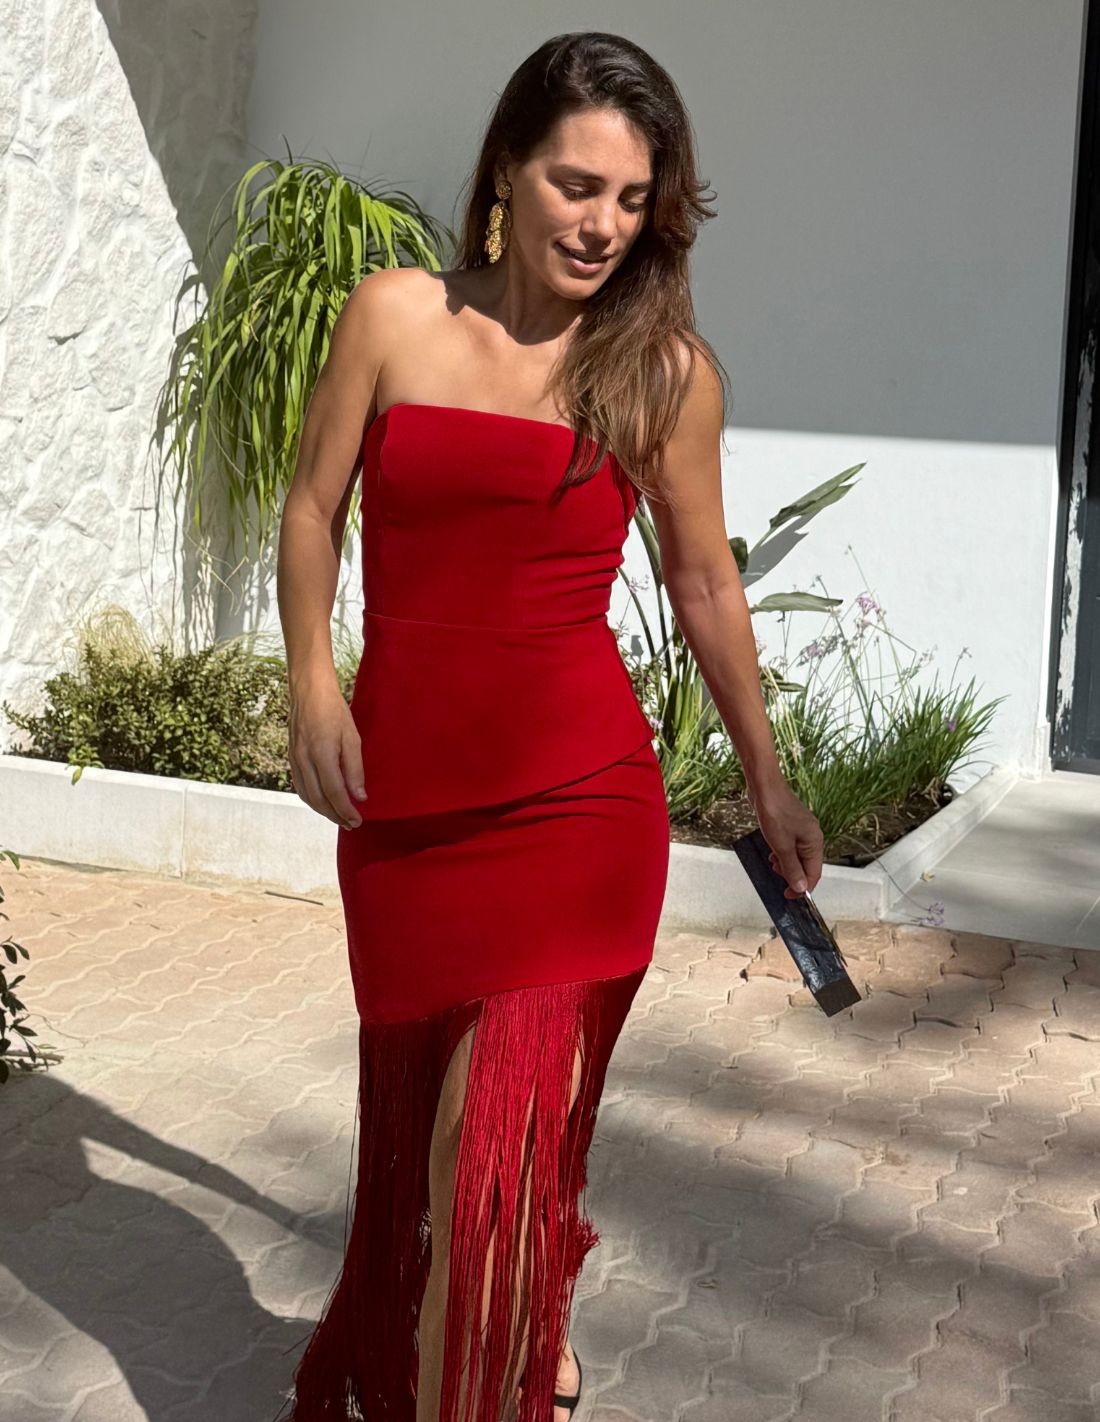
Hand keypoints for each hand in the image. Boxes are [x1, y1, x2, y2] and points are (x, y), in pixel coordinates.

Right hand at [288, 678, 367, 828]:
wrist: (309, 690)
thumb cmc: (334, 710)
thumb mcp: (352, 737)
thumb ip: (355, 769)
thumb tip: (359, 796)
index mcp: (322, 754)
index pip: (334, 792)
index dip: (346, 810)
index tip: (357, 820)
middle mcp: (304, 759)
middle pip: (319, 799)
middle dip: (335, 815)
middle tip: (350, 824)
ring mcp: (295, 759)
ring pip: (307, 795)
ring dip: (323, 810)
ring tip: (338, 817)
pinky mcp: (291, 757)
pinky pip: (299, 785)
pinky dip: (311, 799)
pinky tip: (322, 802)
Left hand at [749, 776, 823, 898]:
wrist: (765, 787)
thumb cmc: (774, 813)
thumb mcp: (781, 846)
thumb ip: (791, 868)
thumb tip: (800, 887)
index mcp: (815, 842)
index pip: (814, 874)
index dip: (802, 887)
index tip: (787, 895)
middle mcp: (813, 837)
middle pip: (807, 866)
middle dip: (792, 874)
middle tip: (776, 874)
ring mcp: (803, 830)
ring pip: (798, 856)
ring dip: (786, 864)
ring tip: (772, 861)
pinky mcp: (792, 825)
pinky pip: (791, 846)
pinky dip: (783, 852)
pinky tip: (772, 852)